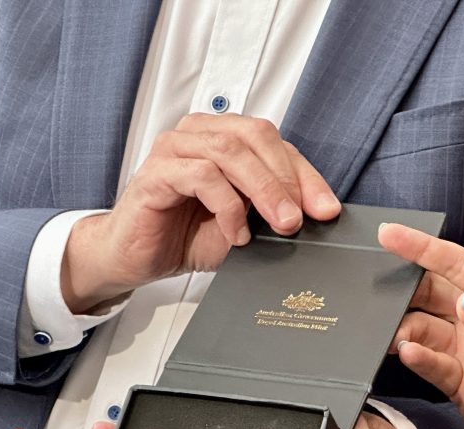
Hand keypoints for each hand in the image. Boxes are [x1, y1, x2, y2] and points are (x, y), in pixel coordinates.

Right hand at [62, 114, 340, 310]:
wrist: (136, 258)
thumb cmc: (184, 236)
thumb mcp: (243, 226)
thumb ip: (271, 212)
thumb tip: (314, 216)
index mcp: (223, 137)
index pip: (274, 143)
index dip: (305, 175)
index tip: (326, 209)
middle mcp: (199, 134)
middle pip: (255, 137)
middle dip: (287, 179)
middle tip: (302, 217)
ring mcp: (175, 148)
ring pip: (230, 151)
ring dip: (264, 189)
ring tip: (280, 224)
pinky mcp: (157, 172)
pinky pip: (201, 175)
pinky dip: (227, 205)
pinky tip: (236, 232)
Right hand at [380, 223, 463, 428]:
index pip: (461, 266)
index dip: (425, 249)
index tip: (391, 235)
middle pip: (434, 294)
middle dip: (406, 288)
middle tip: (381, 290)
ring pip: (425, 329)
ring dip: (407, 327)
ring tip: (396, 334)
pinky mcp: (460, 385)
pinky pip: (431, 366)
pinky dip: (418, 359)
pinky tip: (410, 354)